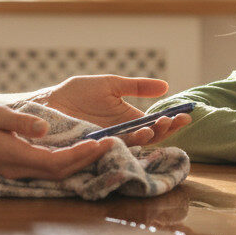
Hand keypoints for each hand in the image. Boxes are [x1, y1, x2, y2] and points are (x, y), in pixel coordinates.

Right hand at [0, 103, 115, 179]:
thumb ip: (19, 122)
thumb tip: (44, 128)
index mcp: (14, 157)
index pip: (55, 162)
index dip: (80, 155)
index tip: (100, 143)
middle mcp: (20, 170)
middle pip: (61, 172)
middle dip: (88, 159)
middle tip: (114, 143)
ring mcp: (20, 173)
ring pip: (58, 173)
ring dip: (82, 162)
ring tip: (105, 147)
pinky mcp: (22, 169)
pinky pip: (51, 169)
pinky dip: (70, 162)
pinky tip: (83, 152)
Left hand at [34, 75, 191, 146]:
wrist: (49, 103)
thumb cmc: (77, 94)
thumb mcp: (111, 85)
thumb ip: (136, 86)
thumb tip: (166, 86)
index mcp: (128, 120)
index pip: (155, 124)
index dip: (171, 121)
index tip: (185, 113)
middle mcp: (122, 135)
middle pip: (150, 138)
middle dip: (164, 130)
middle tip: (173, 120)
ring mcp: (109, 143)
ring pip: (135, 145)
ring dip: (147, 137)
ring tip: (153, 127)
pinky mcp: (95, 149)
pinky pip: (114, 149)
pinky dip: (125, 144)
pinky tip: (135, 136)